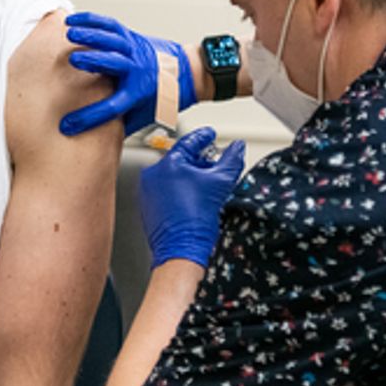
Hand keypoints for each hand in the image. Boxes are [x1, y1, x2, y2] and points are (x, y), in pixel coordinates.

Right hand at [59, 12, 195, 135]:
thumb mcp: (144, 116)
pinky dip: (91, 20)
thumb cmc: (161, 96)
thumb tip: (95, 146)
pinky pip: (110, 25)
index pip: (111, 108)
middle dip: (94, 61)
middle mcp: (136, 69)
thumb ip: (121, 125)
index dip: (89, 118)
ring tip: (69, 34)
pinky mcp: (130, 36)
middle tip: (72, 61)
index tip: (67, 126)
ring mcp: (134, 50)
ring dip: (90, 35)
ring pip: (112, 39)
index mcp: (138, 94)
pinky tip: (72, 20)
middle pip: (114, 63)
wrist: (186, 72)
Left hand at [139, 128, 245, 268]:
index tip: (209, 135)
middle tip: (215, 169)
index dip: (203, 137)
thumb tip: (237, 147)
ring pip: (173, 175)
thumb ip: (231, 160)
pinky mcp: (148, 206)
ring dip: (190, 178)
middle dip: (200, 163)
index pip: (189, 142)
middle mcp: (153, 175)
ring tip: (205, 190)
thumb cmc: (195, 221)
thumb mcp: (220, 183)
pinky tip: (193, 202)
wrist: (181, 250)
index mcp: (167, 164)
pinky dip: (180, 191)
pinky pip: (166, 190)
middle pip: (181, 159)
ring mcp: (148, 191)